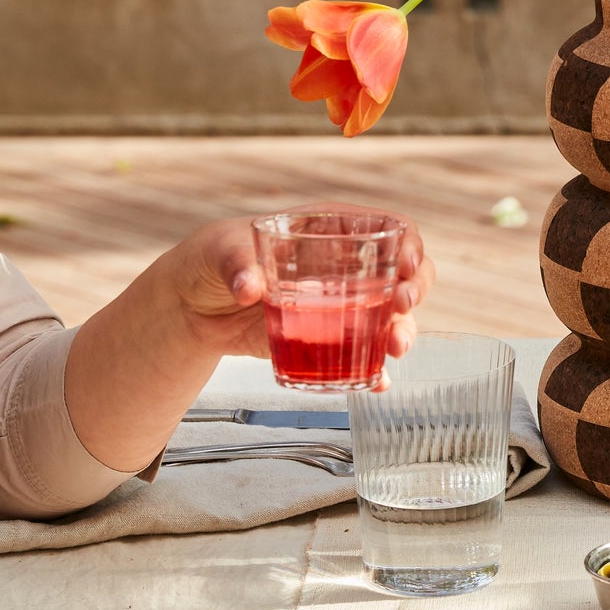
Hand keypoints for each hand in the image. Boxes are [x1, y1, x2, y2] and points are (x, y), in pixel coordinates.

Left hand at [163, 216, 434, 361]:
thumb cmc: (212, 259)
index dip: (410, 243)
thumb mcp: (220, 250)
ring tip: (395, 349)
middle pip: (403, 273)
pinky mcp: (328, 340)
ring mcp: (341, 306)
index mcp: (330, 230)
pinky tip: (377, 382)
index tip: (408, 263)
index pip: (387, 227)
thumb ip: (236, 262)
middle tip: (403, 305)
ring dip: (403, 332)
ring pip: (392, 317)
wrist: (194, 306)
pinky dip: (375, 371)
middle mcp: (346, 267)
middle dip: (415, 289)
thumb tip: (249, 285)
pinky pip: (363, 355)